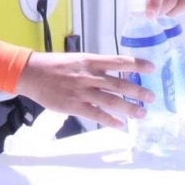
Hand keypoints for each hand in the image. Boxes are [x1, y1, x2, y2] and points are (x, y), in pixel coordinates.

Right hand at [15, 52, 153, 129]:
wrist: (32, 74)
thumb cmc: (54, 65)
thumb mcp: (76, 59)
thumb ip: (94, 66)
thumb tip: (113, 73)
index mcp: (90, 61)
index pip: (118, 61)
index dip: (136, 64)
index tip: (151, 68)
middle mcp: (89, 75)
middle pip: (119, 84)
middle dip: (138, 91)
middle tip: (152, 97)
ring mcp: (82, 92)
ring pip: (111, 101)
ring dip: (129, 108)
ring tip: (142, 113)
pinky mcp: (75, 106)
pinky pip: (97, 114)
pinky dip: (110, 120)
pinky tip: (121, 125)